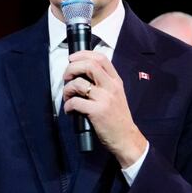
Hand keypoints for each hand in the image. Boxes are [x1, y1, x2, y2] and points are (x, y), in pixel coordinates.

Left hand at [62, 51, 146, 166]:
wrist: (125, 138)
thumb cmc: (117, 118)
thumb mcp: (116, 95)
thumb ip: (103, 83)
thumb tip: (80, 73)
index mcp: (116, 81)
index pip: (101, 58)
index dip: (83, 54)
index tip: (72, 59)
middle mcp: (111, 87)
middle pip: (89, 65)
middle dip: (71, 68)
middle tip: (66, 77)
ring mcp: (105, 99)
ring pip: (79, 83)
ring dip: (67, 89)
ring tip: (67, 97)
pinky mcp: (97, 112)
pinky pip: (75, 102)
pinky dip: (68, 105)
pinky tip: (70, 110)